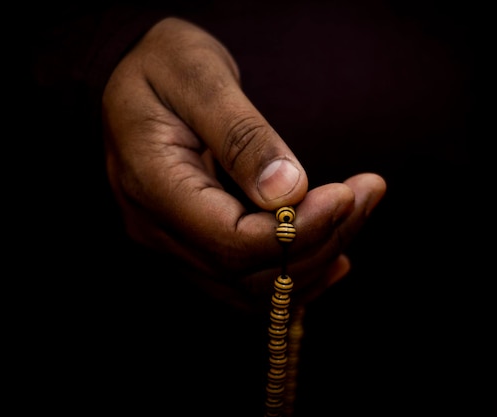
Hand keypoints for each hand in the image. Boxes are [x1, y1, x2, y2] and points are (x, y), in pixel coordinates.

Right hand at [102, 17, 385, 311]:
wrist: (129, 76)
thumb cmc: (160, 64)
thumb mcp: (197, 75)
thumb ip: (240, 134)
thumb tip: (288, 191)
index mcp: (152, 184)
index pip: (233, 242)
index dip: (298, 231)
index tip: (347, 194)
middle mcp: (156, 229)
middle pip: (248, 273)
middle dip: (319, 241)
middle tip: (368, 193)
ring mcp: (171, 243)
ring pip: (251, 288)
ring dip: (314, 258)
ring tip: (358, 212)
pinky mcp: (191, 243)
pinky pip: (244, 283)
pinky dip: (292, 275)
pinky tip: (332, 253)